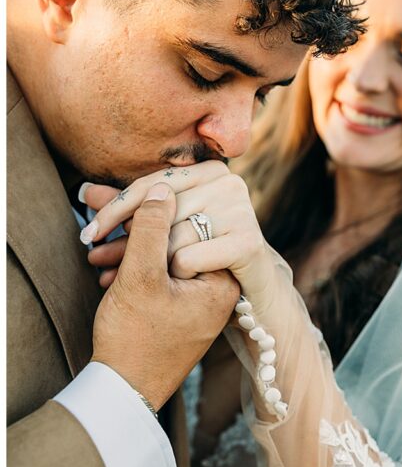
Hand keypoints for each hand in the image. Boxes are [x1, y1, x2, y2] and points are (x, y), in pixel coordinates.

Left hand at [82, 162, 289, 314]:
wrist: (251, 295)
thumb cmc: (203, 258)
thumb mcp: (163, 232)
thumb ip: (131, 210)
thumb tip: (85, 190)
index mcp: (212, 171)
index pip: (153, 184)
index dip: (115, 207)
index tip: (88, 232)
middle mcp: (231, 184)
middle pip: (161, 210)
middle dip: (124, 238)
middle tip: (95, 258)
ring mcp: (243, 211)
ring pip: (173, 235)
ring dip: (149, 262)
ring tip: (121, 278)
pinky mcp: (248, 243)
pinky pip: (189, 257)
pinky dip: (176, 274)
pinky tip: (176, 283)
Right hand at [91, 183, 239, 409]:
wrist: (122, 392)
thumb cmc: (134, 339)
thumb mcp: (141, 277)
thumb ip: (153, 229)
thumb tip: (163, 188)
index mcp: (222, 279)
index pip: (194, 224)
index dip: (153, 218)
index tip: (119, 225)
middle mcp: (219, 286)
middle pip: (180, 237)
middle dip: (136, 231)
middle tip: (99, 228)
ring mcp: (200, 296)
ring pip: (165, 253)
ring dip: (128, 248)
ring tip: (96, 252)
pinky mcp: (181, 304)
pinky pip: (161, 271)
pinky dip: (133, 266)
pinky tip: (106, 266)